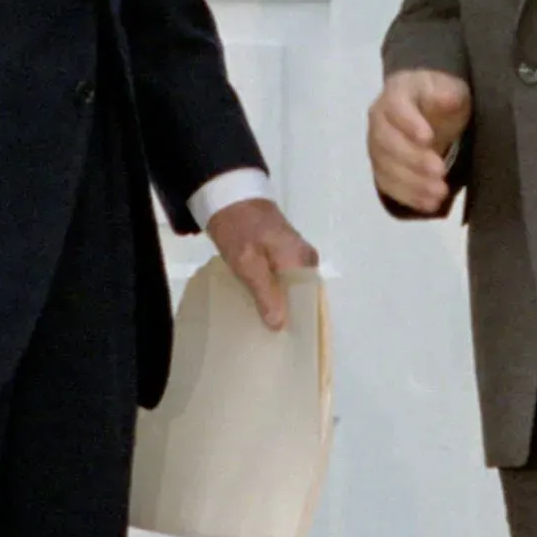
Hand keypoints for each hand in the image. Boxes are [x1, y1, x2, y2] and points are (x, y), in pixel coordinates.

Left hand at [206, 195, 318, 333]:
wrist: (227, 193)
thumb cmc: (239, 228)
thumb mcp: (247, 262)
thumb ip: (265, 292)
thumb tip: (280, 324)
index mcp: (302, 261)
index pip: (308, 301)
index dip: (298, 322)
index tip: (284, 342)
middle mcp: (304, 259)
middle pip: (300, 296)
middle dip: (286, 315)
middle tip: (268, 339)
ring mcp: (293, 254)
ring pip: (289, 288)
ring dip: (276, 304)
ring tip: (260, 327)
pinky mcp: (279, 252)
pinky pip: (280, 279)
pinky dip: (270, 291)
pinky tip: (255, 305)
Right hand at [366, 69, 472, 216]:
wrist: (429, 112)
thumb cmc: (440, 98)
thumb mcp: (451, 89)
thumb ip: (449, 94)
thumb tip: (448, 99)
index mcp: (395, 94)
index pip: (396, 107)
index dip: (409, 123)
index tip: (428, 137)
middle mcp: (379, 120)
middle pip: (387, 141)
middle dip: (413, 158)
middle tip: (440, 170)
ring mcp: (377, 146)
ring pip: (387, 167)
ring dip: (413, 182)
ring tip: (440, 192)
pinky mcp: (382, 169)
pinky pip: (389, 186)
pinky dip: (409, 197)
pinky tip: (430, 203)